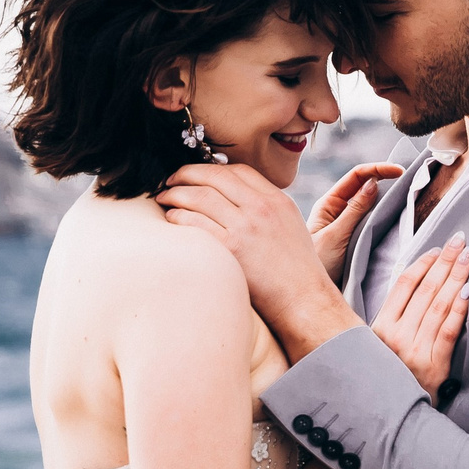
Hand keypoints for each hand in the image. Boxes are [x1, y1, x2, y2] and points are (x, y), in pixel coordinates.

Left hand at [156, 163, 362, 360]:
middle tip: (170, 180)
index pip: (238, 170)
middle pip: (215, 176)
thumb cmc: (296, 270)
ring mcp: (245, 227)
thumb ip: (266, 208)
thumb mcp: (289, 225)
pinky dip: (177, 216)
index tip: (195, 174)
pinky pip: (194, 222)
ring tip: (164, 197)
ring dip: (175, 193)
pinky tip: (170, 219)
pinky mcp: (231, 249)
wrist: (304, 301)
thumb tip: (233, 199)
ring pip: (200, 196)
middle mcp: (261, 208)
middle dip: (186, 174)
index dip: (210, 168)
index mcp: (276, 200)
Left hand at [307, 162, 402, 281]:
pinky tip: (394, 213)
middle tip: (408, 177)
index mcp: (328, 204)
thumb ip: (354, 210)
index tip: (399, 171)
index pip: (355, 177)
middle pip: (363, 185)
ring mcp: (345, 224)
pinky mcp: (353, 238)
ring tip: (405, 191)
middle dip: (384, 177)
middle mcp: (336, 210)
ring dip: (385, 196)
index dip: (377, 169)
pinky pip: (369, 221)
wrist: (307, 294)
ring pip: (369, 203)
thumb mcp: (335, 236)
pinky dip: (382, 214)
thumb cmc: (314, 265)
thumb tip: (373, 183)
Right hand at [373, 237, 468, 396]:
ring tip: (468, 257)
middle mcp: (395, 337)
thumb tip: (416, 281)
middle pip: (424, 290)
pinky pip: (448, 331)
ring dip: (455, 277)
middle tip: (460, 240)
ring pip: (438, 306)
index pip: (403, 285)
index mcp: (380, 328)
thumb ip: (394, 317)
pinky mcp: (434, 366)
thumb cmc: (392, 374)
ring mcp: (415, 351)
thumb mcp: (381, 345)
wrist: (397, 415)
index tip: (438, 249)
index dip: (423, 263)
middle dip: (445, 262)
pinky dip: (459, 309)